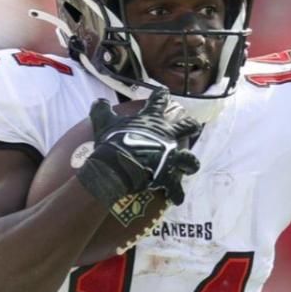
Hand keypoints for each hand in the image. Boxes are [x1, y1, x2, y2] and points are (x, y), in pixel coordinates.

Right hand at [77, 91, 201, 218]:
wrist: (117, 164)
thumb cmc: (112, 141)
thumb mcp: (104, 121)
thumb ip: (101, 109)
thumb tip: (98, 101)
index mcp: (152, 120)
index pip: (159, 100)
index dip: (162, 95)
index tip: (165, 92)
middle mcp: (167, 136)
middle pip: (186, 126)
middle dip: (191, 126)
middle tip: (193, 127)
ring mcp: (170, 156)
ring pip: (189, 159)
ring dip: (191, 163)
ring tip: (190, 167)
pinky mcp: (168, 175)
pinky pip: (175, 188)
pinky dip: (177, 194)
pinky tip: (176, 199)